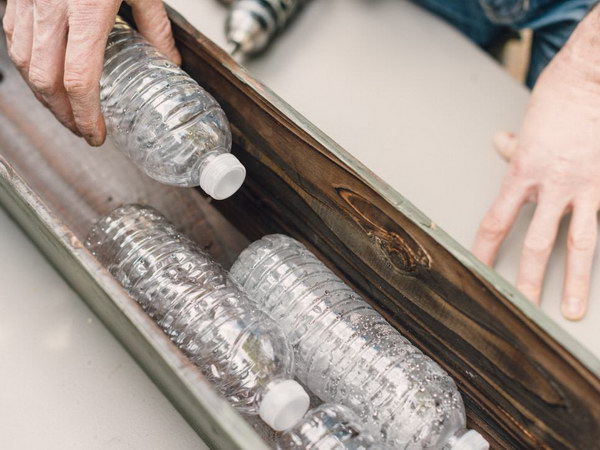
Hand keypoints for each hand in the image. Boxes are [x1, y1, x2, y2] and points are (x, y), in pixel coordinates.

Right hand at [3, 0, 180, 145]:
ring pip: (22, 63)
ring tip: (65, 111)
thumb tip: (169, 63)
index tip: (97, 133)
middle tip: (83, 130)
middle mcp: (50, 7)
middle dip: (62, 115)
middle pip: (45, 80)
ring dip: (42, 95)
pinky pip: (11, 39)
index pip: (79, 79)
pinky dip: (26, 66)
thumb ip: (155, 27)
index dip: (85, 115)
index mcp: (86, 10)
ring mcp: (27, 0)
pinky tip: (44, 75)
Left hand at [473, 47, 599, 320]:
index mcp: (523, 174)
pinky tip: (599, 273)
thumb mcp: (527, 125)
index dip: (485, 249)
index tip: (480, 268)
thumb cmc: (559, 97)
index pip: (496, 222)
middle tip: (523, 307)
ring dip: (574, 281)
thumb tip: (501, 144)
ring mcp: (586, 188)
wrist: (594, 76)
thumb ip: (515, 147)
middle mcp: (552, 187)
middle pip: (535, 243)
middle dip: (527, 280)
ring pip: (578, 245)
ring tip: (572, 308)